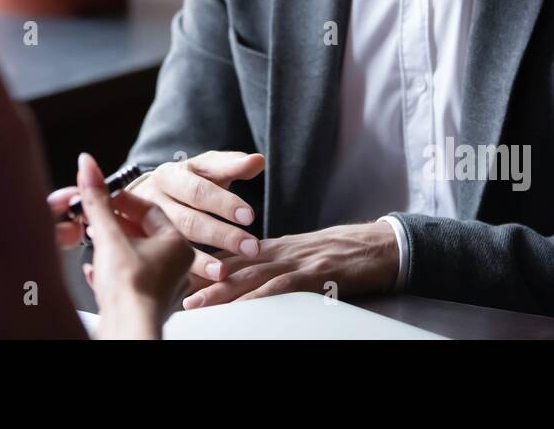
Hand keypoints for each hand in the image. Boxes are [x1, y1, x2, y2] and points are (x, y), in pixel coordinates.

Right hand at [73, 153, 191, 338]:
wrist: (127, 330)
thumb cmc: (129, 289)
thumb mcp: (109, 235)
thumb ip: (97, 200)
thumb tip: (88, 166)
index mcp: (177, 244)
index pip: (151, 209)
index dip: (123, 200)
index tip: (103, 195)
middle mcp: (177, 266)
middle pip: (144, 234)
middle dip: (116, 225)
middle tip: (95, 217)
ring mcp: (164, 287)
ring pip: (137, 258)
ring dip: (113, 249)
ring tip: (94, 243)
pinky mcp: (149, 305)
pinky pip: (132, 280)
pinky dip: (113, 273)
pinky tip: (97, 273)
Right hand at [126, 151, 265, 285]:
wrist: (141, 198)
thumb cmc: (185, 182)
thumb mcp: (204, 168)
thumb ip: (231, 165)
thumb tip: (258, 160)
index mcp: (170, 175)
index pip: (199, 190)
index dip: (224, 203)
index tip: (250, 216)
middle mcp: (152, 199)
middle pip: (188, 220)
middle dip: (222, 235)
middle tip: (252, 247)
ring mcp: (142, 225)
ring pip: (175, 243)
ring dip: (202, 259)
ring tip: (225, 272)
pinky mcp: (141, 246)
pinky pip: (165, 262)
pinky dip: (187, 272)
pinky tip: (206, 281)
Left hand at [181, 222, 398, 309]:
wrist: (380, 246)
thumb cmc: (344, 254)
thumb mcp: (304, 257)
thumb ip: (277, 265)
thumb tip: (250, 279)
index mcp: (277, 248)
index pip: (234, 256)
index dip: (205, 266)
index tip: (177, 277)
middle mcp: (281, 251)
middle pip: (235, 265)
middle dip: (203, 280)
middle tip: (174, 292)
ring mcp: (297, 261)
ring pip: (251, 276)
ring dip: (221, 291)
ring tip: (196, 304)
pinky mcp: (316, 274)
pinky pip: (282, 287)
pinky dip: (259, 297)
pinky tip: (243, 307)